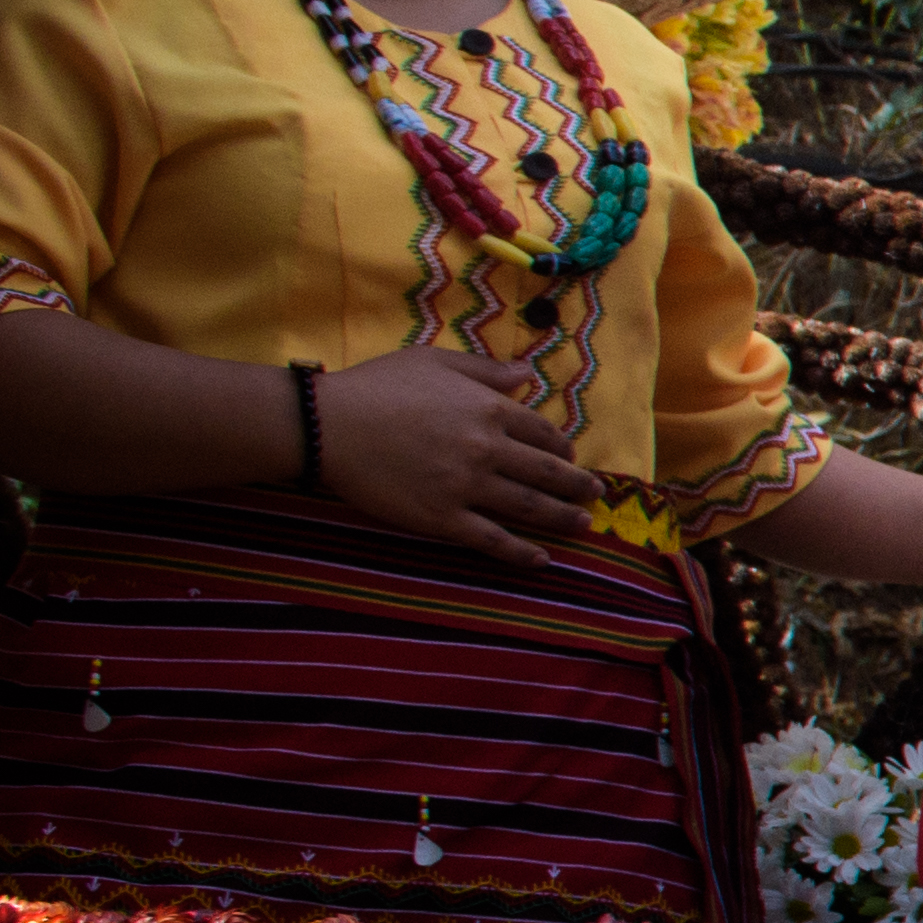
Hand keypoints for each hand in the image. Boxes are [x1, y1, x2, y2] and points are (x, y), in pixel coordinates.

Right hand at [312, 350, 603, 558]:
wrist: (326, 425)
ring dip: (562, 517)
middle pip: (547, 471)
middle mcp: (486, 448)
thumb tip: (526, 374)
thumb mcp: (434, 362)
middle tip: (596, 494)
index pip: (542, 432)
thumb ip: (485, 370)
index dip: (561, 446)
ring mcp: (466, 486)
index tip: (569, 456)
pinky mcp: (442, 518)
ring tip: (584, 524)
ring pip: (529, 507)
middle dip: (577, 485)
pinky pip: (492, 540)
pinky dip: (521, 552)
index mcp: (488, 409)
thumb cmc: (376, 387)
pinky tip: (542, 560)